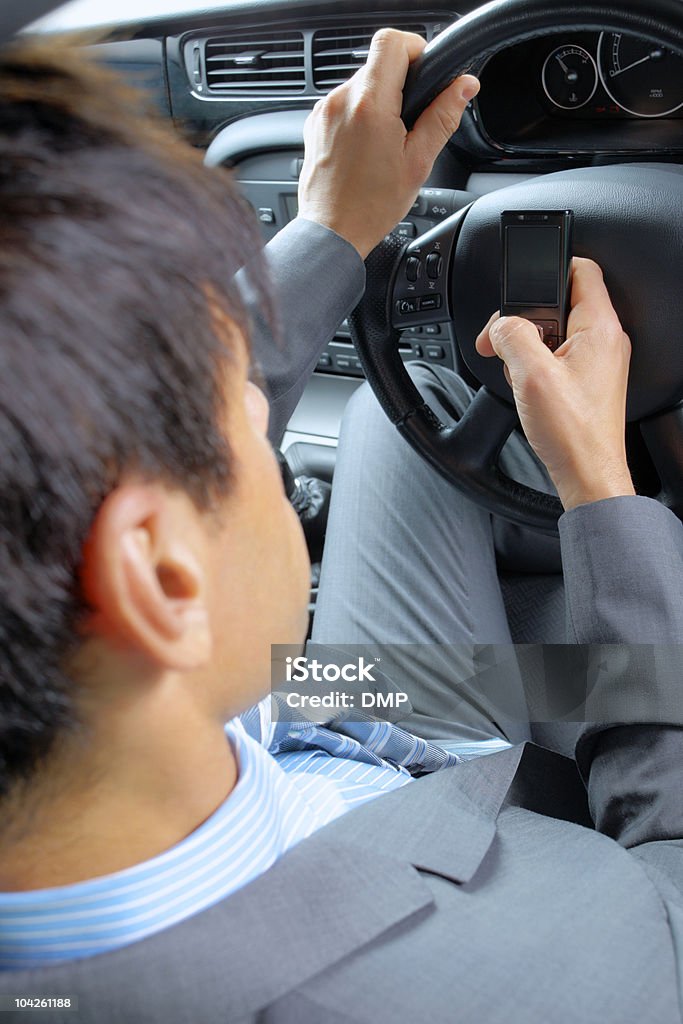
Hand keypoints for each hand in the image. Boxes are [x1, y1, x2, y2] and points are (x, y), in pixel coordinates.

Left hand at [298, 29, 478, 258]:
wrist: (332, 232)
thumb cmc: (371, 205)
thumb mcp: (418, 161)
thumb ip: (443, 117)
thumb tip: (464, 86)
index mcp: (370, 104)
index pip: (392, 42)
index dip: (414, 50)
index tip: (423, 74)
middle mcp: (341, 100)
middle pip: (376, 63)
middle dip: (399, 83)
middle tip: (410, 120)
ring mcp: (323, 111)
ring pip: (360, 84)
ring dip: (378, 101)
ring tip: (386, 141)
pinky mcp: (314, 124)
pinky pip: (343, 104)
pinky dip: (359, 116)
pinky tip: (366, 147)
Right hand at [475, 258, 634, 510]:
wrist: (587, 476)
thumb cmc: (573, 434)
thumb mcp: (531, 373)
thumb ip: (512, 335)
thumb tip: (501, 325)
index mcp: (600, 328)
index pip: (581, 269)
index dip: (547, 267)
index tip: (520, 282)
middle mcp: (604, 341)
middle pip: (558, 302)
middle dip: (524, 318)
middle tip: (504, 339)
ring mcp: (597, 362)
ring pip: (553, 332)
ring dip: (526, 346)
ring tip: (518, 371)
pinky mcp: (587, 382)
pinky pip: (555, 358)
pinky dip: (534, 366)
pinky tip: (526, 386)